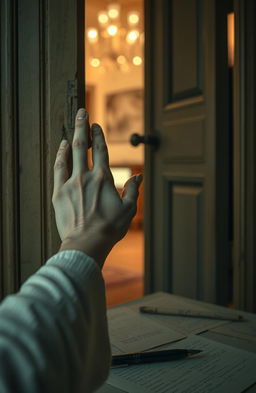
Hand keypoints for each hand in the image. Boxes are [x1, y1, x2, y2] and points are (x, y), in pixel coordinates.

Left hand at [52, 108, 142, 267]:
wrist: (86, 243)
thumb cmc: (109, 229)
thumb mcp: (127, 210)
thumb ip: (132, 190)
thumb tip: (139, 177)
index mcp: (103, 179)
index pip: (101, 151)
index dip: (99, 135)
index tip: (96, 125)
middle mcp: (86, 177)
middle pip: (84, 146)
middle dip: (83, 127)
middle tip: (82, 112)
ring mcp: (71, 184)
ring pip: (70, 154)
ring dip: (72, 138)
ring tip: (72, 127)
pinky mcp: (59, 193)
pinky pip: (58, 169)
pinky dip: (60, 156)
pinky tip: (62, 147)